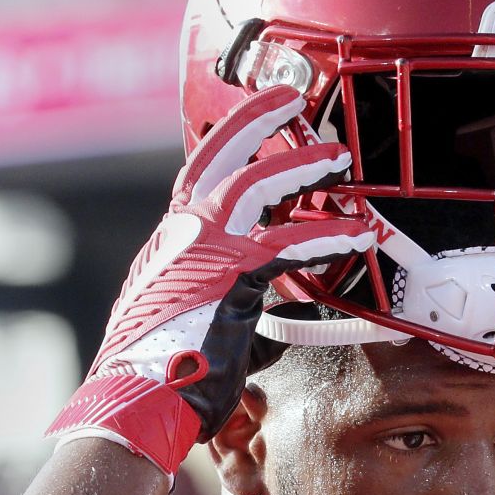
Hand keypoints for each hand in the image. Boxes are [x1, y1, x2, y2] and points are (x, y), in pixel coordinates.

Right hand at [46, 84, 373, 474]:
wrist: (137, 397)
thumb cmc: (162, 372)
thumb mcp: (190, 319)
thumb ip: (230, 300)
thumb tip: (268, 310)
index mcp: (172, 241)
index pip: (199, 173)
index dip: (227, 137)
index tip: (254, 116)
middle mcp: (182, 233)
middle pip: (219, 155)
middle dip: (257, 119)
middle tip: (291, 97)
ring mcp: (202, 248)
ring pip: (257, 185)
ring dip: (303, 166)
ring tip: (340, 159)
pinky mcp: (229, 275)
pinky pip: (287, 243)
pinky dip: (327, 236)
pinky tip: (357, 236)